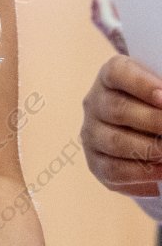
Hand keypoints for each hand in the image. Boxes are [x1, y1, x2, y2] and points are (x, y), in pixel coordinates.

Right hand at [82, 55, 161, 196]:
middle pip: (117, 109)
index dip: (142, 84)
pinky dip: (141, 174)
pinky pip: (113, 170)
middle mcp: (95, 102)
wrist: (145, 135)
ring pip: (114, 141)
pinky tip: (161, 171)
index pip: (118, 73)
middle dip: (153, 121)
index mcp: (111, 78)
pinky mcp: (95, 162)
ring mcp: (92, 132)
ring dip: (149, 149)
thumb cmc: (156, 109)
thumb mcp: (160, 98)